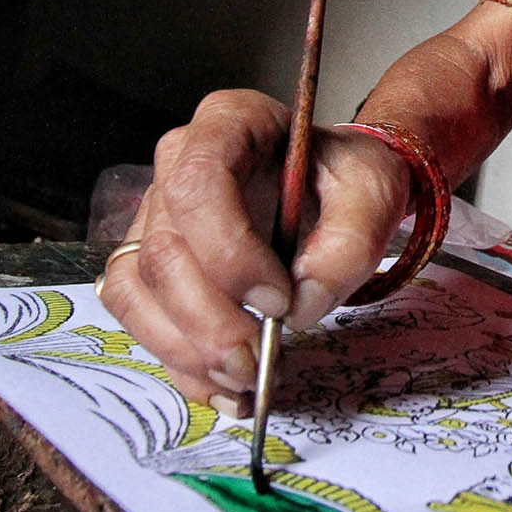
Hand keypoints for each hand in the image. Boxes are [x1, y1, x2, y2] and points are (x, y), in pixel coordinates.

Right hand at [95, 88, 410, 405]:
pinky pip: (141, 318)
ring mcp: (155, 214)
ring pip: (137, 289)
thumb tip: (301, 307)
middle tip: (258, 362)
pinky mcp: (151, 264)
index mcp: (229, 123)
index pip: (197, 182)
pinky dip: (180, 363)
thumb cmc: (347, 179)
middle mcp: (177, 163)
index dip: (228, 250)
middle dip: (208, 321)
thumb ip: (350, 245)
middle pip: (164, 249)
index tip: (278, 298)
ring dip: (186, 349)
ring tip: (246, 380)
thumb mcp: (374, 194)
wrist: (336, 190)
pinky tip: (226, 388)